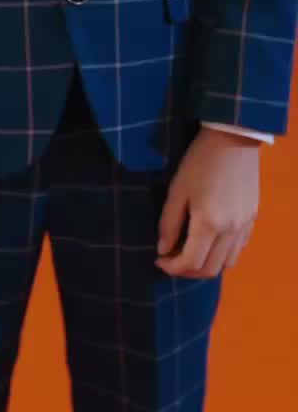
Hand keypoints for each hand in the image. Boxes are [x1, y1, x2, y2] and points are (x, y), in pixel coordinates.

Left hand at [155, 125, 259, 279]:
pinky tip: (209, 242)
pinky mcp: (252, 219)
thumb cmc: (198, 162)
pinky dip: (222, 254)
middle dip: (187, 271)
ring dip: (206, 265)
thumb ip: (169, 223)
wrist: (232, 140)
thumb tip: (164, 249)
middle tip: (171, 260)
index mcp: (209, 224)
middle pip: (210, 270)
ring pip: (227, 264)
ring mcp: (244, 227)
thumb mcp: (177, 190)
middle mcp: (230, 231)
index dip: (172, 267)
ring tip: (190, 252)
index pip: (191, 263)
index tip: (158, 260)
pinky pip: (238, 249)